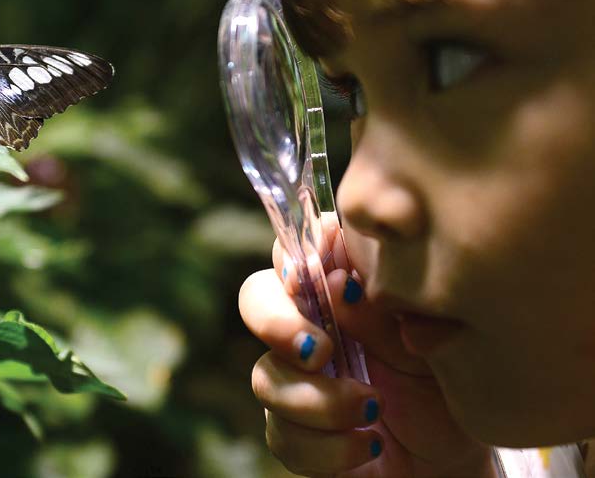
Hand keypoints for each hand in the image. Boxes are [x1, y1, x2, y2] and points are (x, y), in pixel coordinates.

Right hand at [239, 213, 496, 476]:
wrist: (455, 463)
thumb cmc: (445, 388)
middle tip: (320, 350)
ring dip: (318, 399)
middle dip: (277, 321)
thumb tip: (340, 283)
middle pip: (256, 299)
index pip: (295, 254)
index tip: (307, 270)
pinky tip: (368, 446)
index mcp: (338, 295)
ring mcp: (296, 382)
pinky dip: (329, 447)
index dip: (289, 254)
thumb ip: (382, 314)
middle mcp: (308, 329)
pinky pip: (284, 437)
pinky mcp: (296, 436)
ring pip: (266, 377)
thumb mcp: (429, 344)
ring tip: (372, 410)